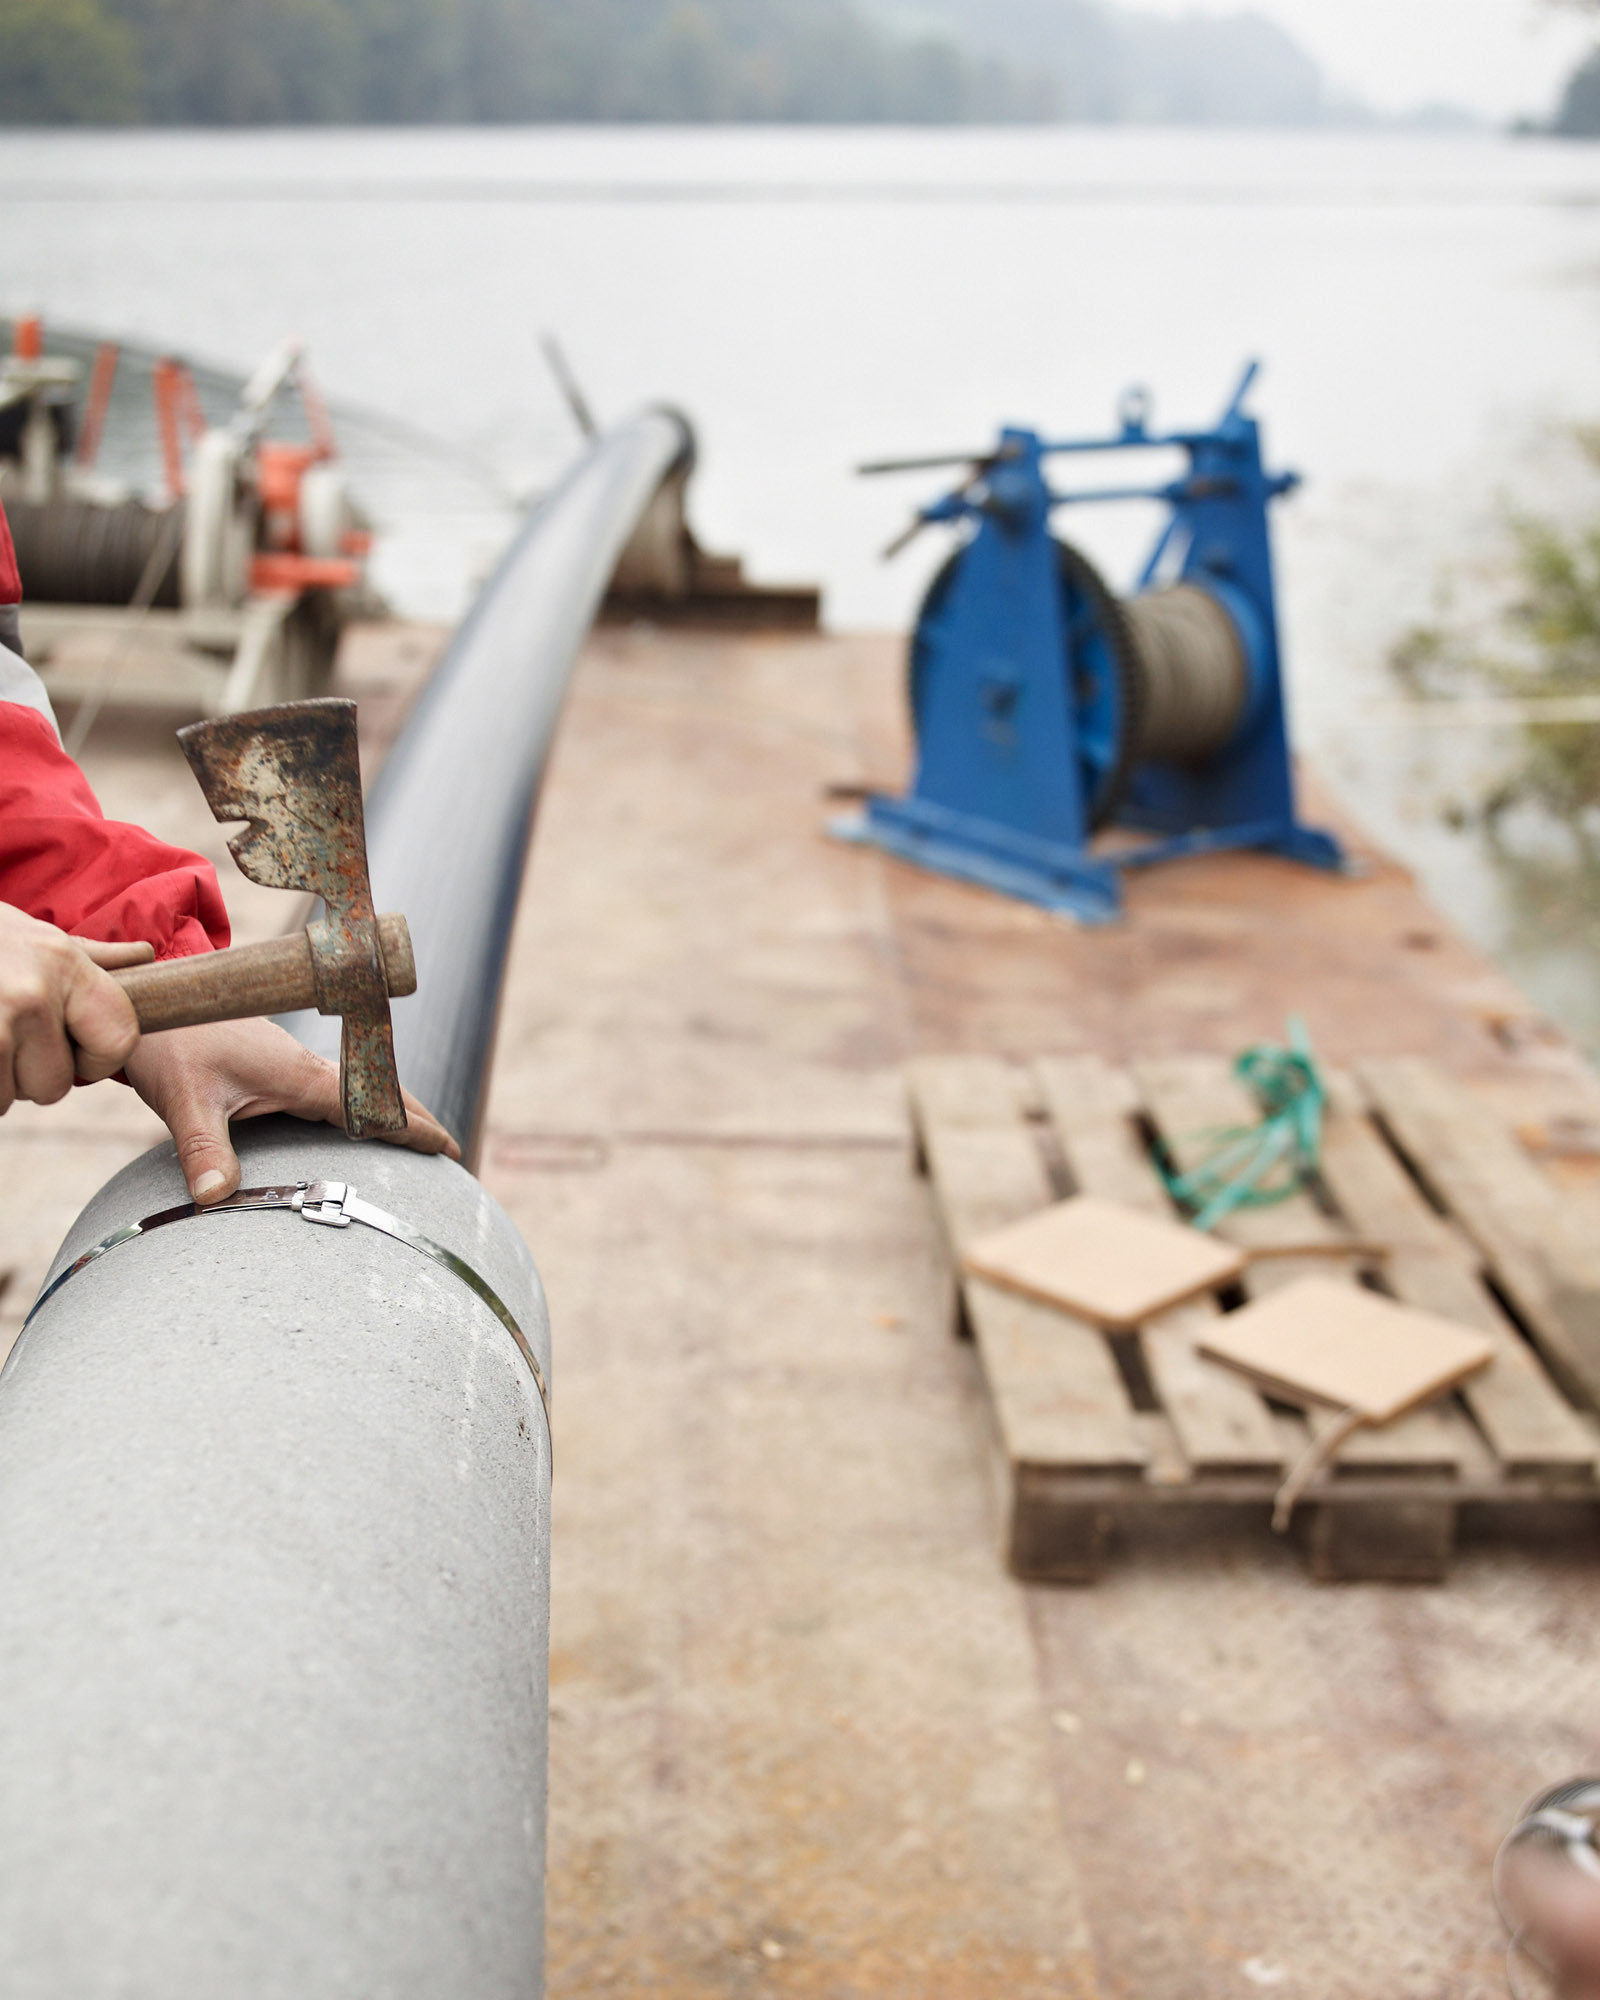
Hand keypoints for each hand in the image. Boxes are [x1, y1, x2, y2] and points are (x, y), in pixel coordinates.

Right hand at [0, 902, 153, 1110]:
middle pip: (55, 1084)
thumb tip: (145, 957)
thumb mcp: (33, 936)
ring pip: (7, 1097)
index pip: (119, 1039)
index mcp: (64, 964)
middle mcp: (32, 994)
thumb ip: (88, 959)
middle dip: (27, 1073)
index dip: (97, 1058)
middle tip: (2, 1034)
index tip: (73, 1050)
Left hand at [123, 1015, 459, 1203]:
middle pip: (380, 1090)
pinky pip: (336, 1084)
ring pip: (360, 1085)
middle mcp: (305, 1065)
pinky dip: (363, 1100)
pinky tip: (354, 1118)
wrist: (146, 999)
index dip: (413, 1128)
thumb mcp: (183, 1100)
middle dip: (418, 1118)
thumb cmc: (168, 1042)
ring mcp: (292, 1061)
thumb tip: (214, 1197)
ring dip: (393, 1107)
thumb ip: (203, 1149)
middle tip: (452, 1150)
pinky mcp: (276, 1061)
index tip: (450, 1150)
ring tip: (418, 1134)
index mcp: (298, 1074)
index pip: (372, 1105)